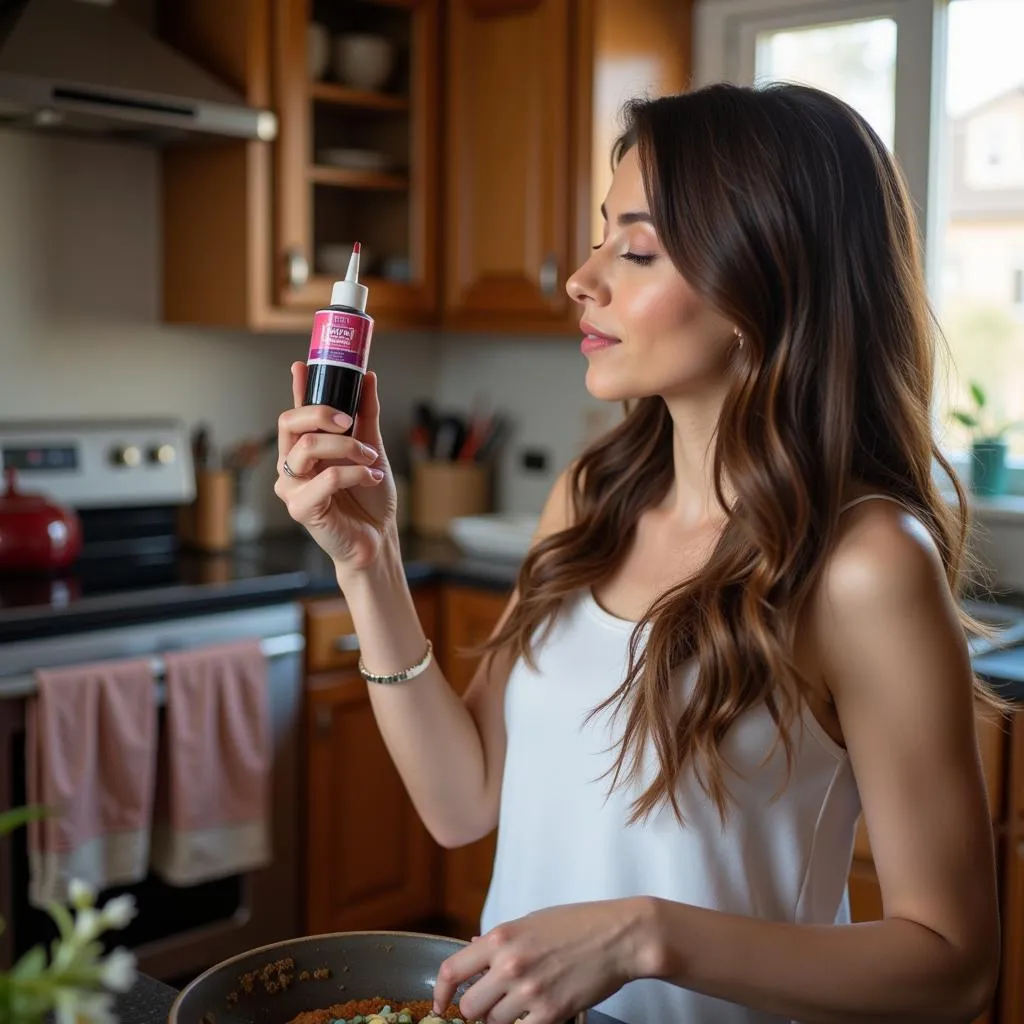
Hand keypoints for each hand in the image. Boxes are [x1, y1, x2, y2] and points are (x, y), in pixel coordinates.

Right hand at [275, 363, 397, 572]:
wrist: (378, 537)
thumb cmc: (369, 499)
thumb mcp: (371, 449)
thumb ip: (365, 416)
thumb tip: (367, 378)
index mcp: (305, 449)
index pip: (294, 412)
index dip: (296, 387)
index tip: (303, 365)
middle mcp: (291, 465)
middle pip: (290, 422)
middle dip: (322, 413)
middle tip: (351, 421)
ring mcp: (291, 487)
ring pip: (308, 447)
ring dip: (347, 447)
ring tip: (370, 457)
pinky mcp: (301, 508)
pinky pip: (326, 478)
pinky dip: (355, 473)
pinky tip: (371, 477)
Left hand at [433, 901, 649, 1023]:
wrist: (618, 936)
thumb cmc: (578, 923)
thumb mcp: (532, 921)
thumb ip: (501, 940)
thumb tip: (472, 949)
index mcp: (501, 937)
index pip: (452, 970)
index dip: (440, 992)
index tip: (441, 1003)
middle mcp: (510, 965)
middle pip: (470, 1008)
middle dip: (476, 1010)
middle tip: (491, 1004)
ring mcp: (530, 991)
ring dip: (501, 1020)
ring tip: (519, 1006)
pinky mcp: (552, 1013)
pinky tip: (535, 1014)